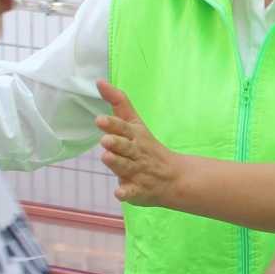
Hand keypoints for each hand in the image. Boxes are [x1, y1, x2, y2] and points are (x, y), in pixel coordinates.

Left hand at [96, 79, 184, 208]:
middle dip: (116, 143)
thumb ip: (118, 103)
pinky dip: (126, 193)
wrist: (175, 177)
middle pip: (125, 147)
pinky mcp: (138, 190)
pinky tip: (119, 193)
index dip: (112, 124)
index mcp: (135, 136)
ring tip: (107, 157)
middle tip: (105, 140)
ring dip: (117, 163)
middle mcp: (136, 153)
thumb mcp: (135, 123)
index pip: (123, 128)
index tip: (99, 120)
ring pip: (126, 167)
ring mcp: (138, 172)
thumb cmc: (147, 146)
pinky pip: (132, 192)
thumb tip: (99, 81)